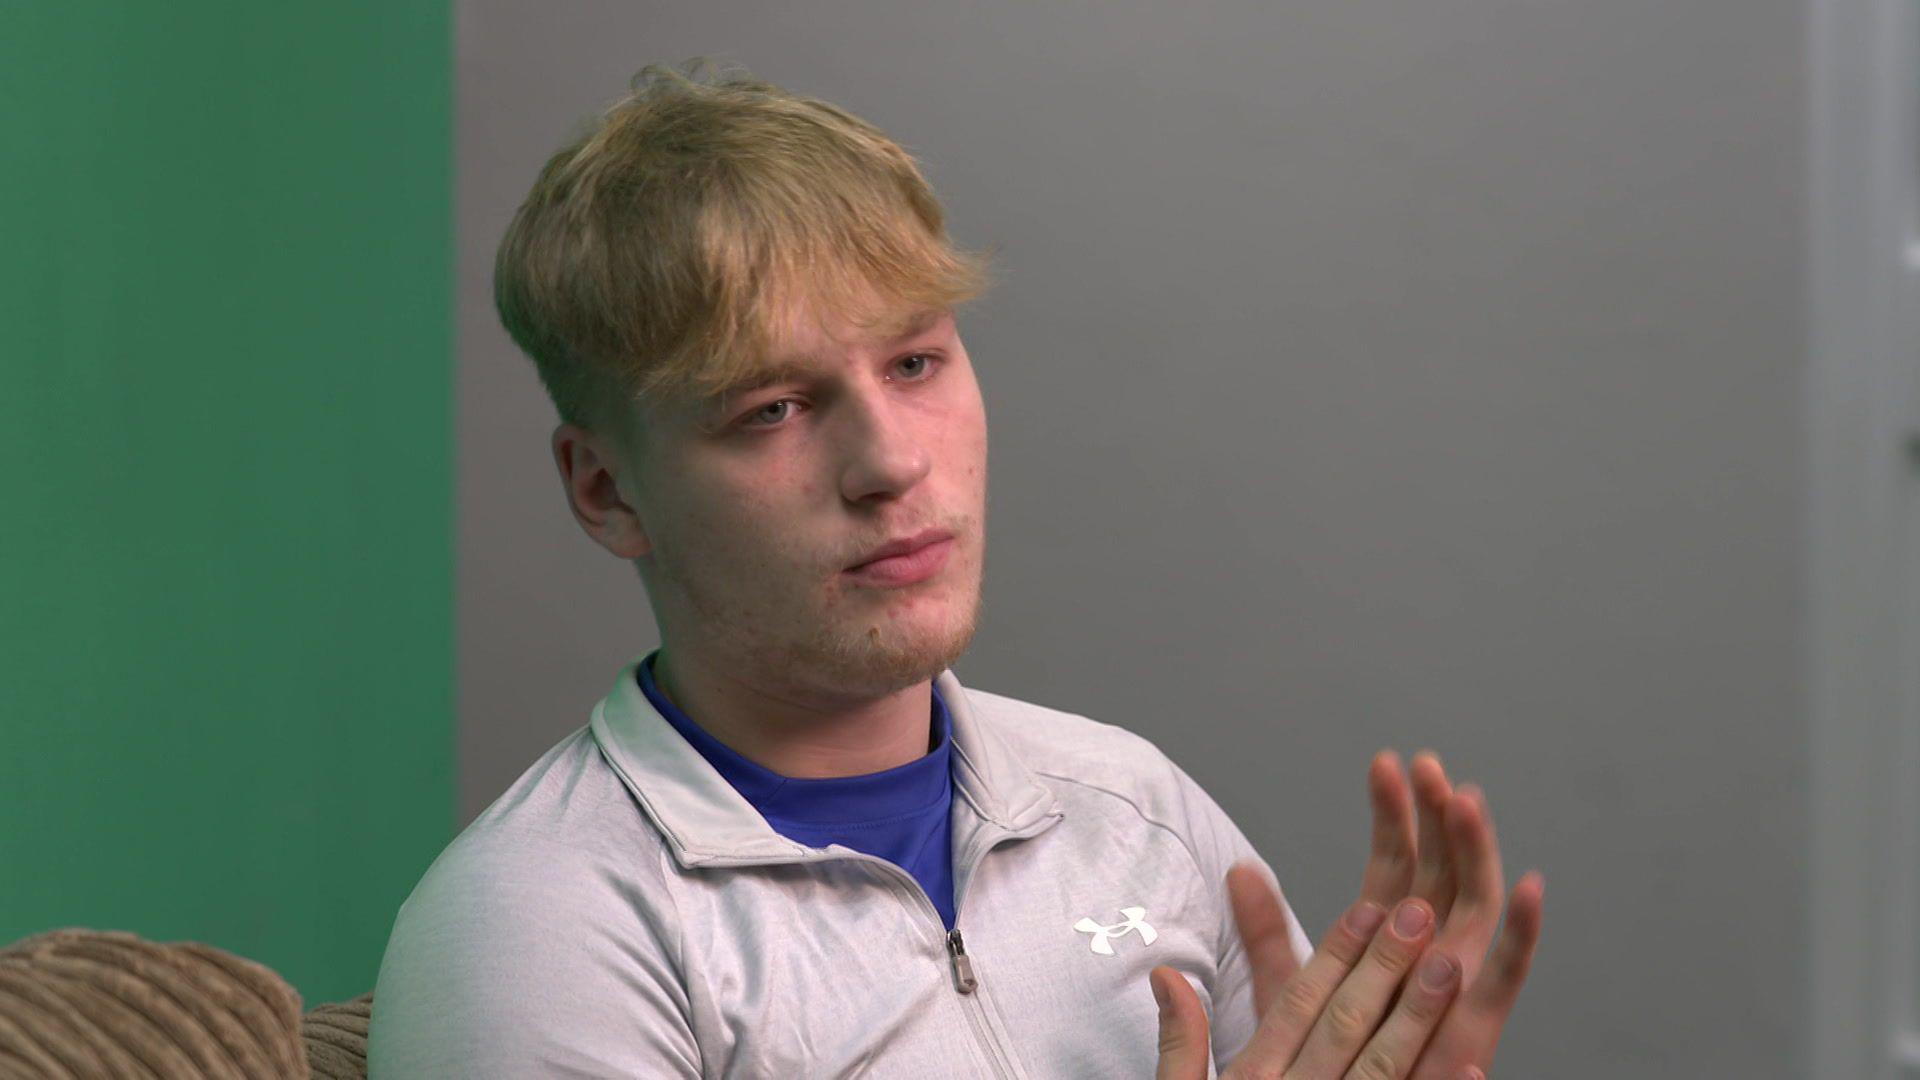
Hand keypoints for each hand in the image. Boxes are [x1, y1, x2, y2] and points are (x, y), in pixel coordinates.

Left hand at [1152, 751, 1544, 1078]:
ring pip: (1476, 903)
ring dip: (1476, 851)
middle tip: (1427, 765)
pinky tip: (1530, 885)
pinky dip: (1525, 932)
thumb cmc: (1322, 1066)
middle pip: (1441, 870)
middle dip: (1438, 817)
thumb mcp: (1287, 993)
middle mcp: (1432, 953)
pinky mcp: (1477, 1028)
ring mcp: (1460, 986)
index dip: (1394, 814)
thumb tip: (1237, 869)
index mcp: (1389, 941)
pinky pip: (1507, 977)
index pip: (1396, 862)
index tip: (1385, 764)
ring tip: (1465, 799)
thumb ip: (1267, 933)